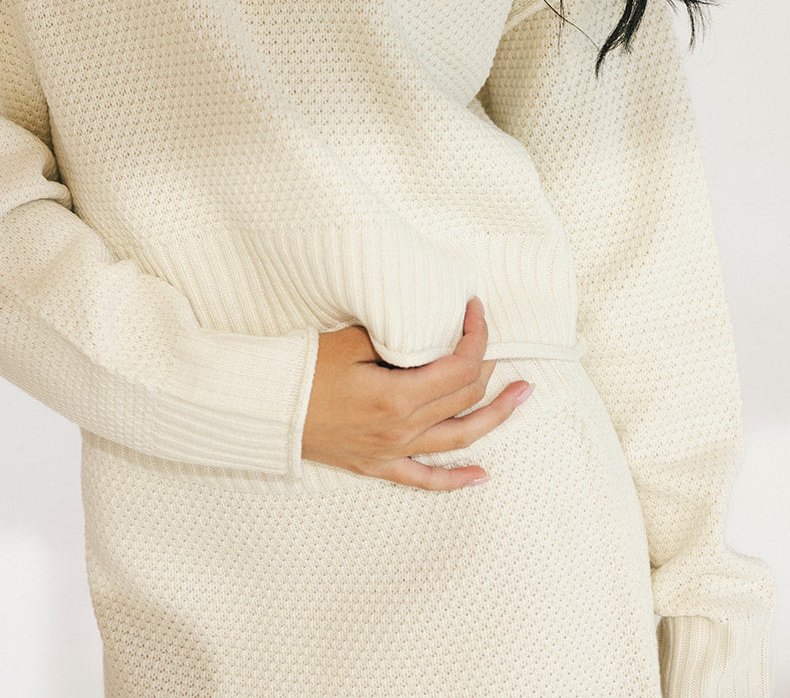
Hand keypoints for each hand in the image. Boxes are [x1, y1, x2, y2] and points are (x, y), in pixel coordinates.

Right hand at [301, 296, 530, 489]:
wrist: (267, 409)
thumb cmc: (304, 368)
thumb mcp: (351, 339)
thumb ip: (396, 335)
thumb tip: (429, 325)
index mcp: (398, 396)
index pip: (458, 365)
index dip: (476, 335)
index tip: (475, 308)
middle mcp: (402, 429)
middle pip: (464, 397)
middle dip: (488, 365)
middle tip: (497, 343)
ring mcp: (393, 451)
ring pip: (459, 437)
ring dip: (495, 416)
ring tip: (522, 397)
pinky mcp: (378, 466)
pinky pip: (425, 479)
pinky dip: (455, 479)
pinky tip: (482, 474)